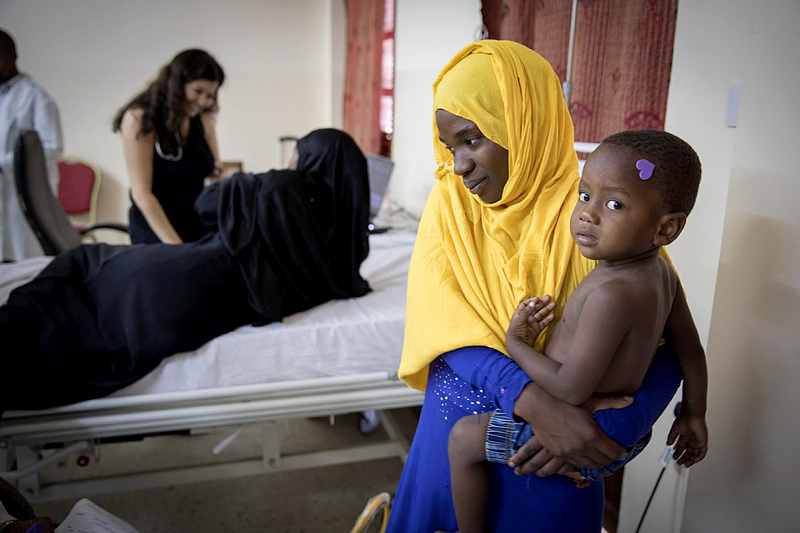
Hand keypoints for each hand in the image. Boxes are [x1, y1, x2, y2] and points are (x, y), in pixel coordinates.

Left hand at [506, 296, 555, 346]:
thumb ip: (526, 312)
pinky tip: (553, 315)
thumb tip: (533, 303)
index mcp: (520, 314)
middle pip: (535, 308)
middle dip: (542, 303)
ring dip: (547, 309)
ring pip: (540, 314)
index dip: (531, 301)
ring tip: (554, 304)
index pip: (525, 304)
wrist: (518, 345)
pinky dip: (548, 319)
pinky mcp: (536, 329)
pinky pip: (543, 323)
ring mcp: (532, 323)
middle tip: (549, 297)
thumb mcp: (519, 321)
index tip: (538, 299)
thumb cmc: (516, 332)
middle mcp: (526, 317)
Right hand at [512, 385, 631, 474]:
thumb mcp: (589, 401)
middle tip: (612, 452)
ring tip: (600, 455)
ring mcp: (569, 452)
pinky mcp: (558, 454)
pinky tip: (584, 456)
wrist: (537, 405)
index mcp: (592, 435)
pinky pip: (574, 464)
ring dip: (597, 461)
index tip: (622, 448)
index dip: (621, 451)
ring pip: (589, 465)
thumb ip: (611, 403)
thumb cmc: (562, 401)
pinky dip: (582, 462)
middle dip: (610, 457)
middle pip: (603, 461)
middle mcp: (582, 447)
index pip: (614, 452)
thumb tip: (630, 401)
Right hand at [667, 413, 707, 466]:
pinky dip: (699, 457)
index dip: (677, 453)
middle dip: (683, 458)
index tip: (674, 457)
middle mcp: (691, 439)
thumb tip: (668, 443)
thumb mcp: (674, 430)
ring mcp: (697, 441)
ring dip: (690, 459)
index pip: (681, 447)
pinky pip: (702, 452)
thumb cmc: (684, 419)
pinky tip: (694, 460)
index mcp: (684, 436)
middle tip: (680, 463)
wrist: (692, 415)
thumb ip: (671, 437)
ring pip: (695, 453)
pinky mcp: (703, 441)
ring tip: (686, 464)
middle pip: (688, 452)